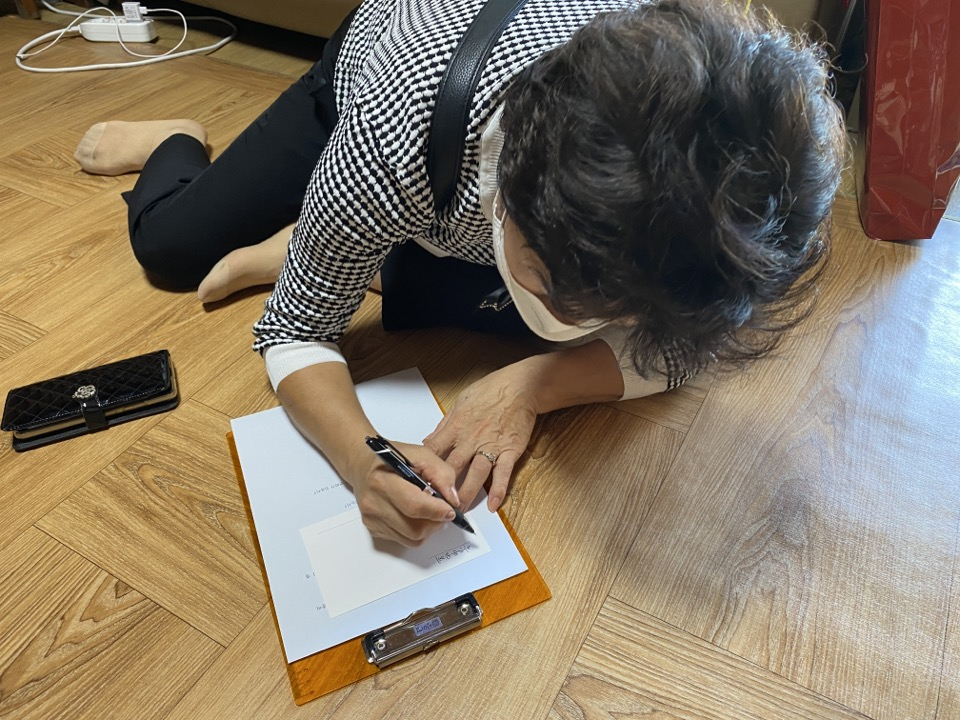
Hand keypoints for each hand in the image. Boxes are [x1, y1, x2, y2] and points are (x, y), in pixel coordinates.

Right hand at [351, 440, 459, 546]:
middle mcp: (373, 502)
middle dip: (436, 523)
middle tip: (444, 511)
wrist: (363, 464)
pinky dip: (415, 531)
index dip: (437, 511)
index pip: (414, 505)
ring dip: (428, 529)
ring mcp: (371, 518)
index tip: (451, 510)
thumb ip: (442, 474)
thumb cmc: (393, 457)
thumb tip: (453, 500)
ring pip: (411, 538)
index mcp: (383, 480)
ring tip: (430, 512)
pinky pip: (403, 540)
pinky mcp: (373, 528)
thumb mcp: (421, 454)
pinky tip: (415, 515)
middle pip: (414, 529)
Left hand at [423, 367, 537, 512]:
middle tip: (433, 503)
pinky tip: (493, 505)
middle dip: (442, 486)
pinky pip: (503, 473)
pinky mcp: (510, 451)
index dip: (424, 466)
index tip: (416, 480)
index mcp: (457, 427)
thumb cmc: (490, 391)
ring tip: (459, 509)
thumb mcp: (460, 403)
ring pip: (476, 474)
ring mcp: (491, 446)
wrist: (520, 386)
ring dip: (466, 493)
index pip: (434, 449)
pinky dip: (498, 490)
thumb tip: (429, 441)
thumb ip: (445, 425)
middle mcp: (471, 439)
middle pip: (452, 466)